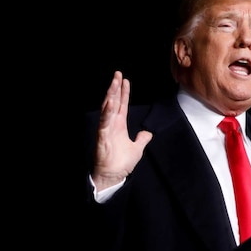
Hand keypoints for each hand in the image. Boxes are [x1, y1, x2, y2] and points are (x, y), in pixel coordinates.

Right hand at [91, 71, 152, 190]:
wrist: (113, 176)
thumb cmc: (122, 163)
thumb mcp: (137, 148)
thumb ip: (142, 139)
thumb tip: (148, 133)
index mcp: (119, 125)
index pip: (122, 105)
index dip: (123, 92)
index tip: (125, 80)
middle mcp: (112, 124)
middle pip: (114, 102)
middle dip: (116, 88)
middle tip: (118, 74)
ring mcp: (106, 129)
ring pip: (108, 108)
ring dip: (111, 95)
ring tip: (114, 82)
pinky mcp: (102, 137)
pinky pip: (104, 122)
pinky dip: (107, 112)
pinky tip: (110, 102)